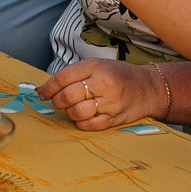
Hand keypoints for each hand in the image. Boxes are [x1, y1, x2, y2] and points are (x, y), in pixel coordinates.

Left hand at [38, 60, 167, 130]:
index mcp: (95, 66)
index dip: (48, 88)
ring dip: (69, 113)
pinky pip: (89, 125)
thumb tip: (42, 89)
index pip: (62, 77)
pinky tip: (84, 117)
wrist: (148, 87)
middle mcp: (103, 83)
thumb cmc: (118, 75)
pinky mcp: (115, 118)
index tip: (42, 93)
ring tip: (73, 108)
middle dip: (57, 101)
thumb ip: (72, 75)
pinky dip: (81, 123)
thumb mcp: (97, 66)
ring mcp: (110, 102)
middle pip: (68, 96)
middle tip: (58, 102)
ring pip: (77, 112)